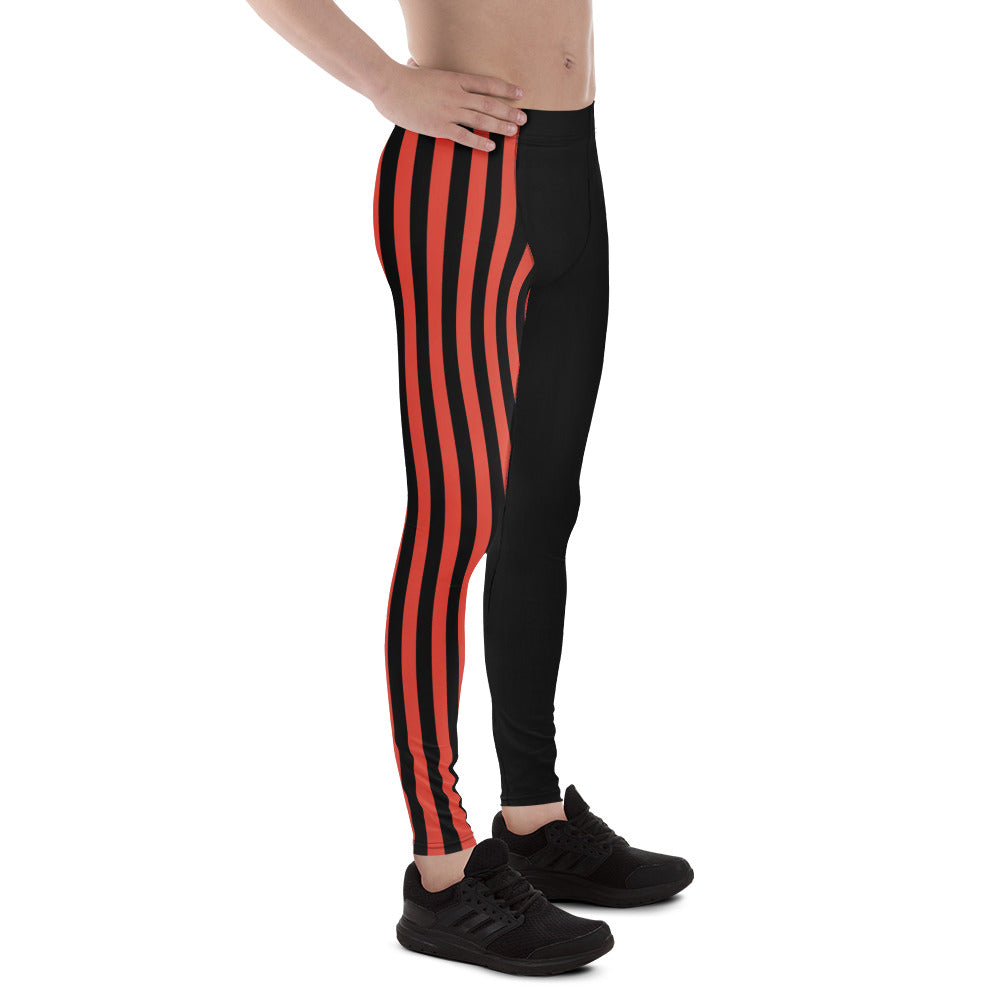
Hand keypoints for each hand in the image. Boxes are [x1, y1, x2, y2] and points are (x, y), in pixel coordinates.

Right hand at [372, 56, 525, 151]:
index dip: (506, 89)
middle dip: (509, 111)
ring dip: (500, 126)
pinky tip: (491, 147)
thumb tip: (413, 62)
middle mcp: (456, 94)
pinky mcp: (439, 127)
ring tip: (514, 132)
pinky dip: (479, 142)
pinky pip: (464, 136)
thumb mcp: (418, 69)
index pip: (487, 84)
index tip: (520, 94)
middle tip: (524, 118)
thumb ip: (422, 69)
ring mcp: (448, 111)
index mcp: (454, 79)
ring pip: (481, 119)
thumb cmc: (401, 78)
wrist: (387, 85)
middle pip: (489, 103)